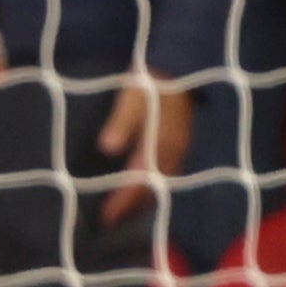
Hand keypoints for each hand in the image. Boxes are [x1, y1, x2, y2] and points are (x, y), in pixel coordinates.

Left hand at [96, 75, 193, 226]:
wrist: (179, 63)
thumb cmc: (153, 81)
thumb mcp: (133, 96)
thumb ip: (122, 121)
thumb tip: (107, 147)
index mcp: (163, 143)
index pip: (141, 180)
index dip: (123, 200)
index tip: (105, 217)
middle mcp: (175, 150)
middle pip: (155, 186)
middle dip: (133, 205)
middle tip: (110, 222)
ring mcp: (180, 146)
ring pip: (163, 180)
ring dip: (144, 197)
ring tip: (124, 210)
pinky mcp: (179, 140)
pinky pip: (167, 171)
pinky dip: (153, 183)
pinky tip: (142, 183)